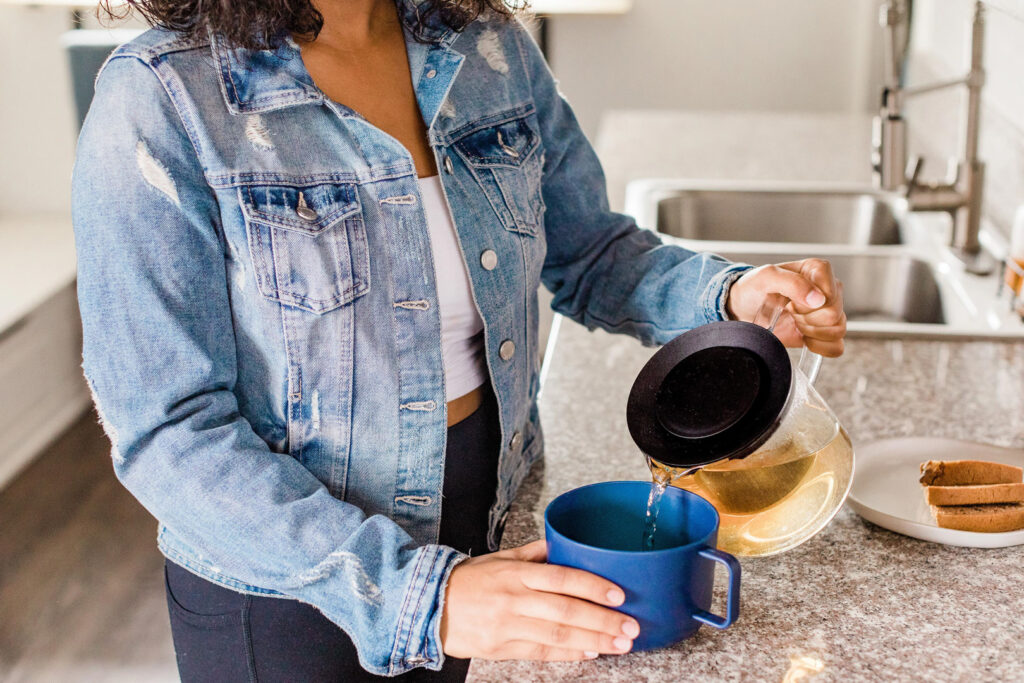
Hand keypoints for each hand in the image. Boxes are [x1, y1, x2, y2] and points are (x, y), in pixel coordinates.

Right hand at [439, 540, 638, 660]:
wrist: (428, 607)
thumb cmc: (468, 581)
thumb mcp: (498, 558)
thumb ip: (534, 553)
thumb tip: (564, 544)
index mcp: (515, 572)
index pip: (561, 578)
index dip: (592, 587)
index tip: (619, 594)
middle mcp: (513, 599)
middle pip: (565, 610)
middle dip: (603, 620)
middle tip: (631, 626)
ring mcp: (507, 626)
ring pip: (557, 634)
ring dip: (593, 640)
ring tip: (620, 643)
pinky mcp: (501, 648)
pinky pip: (541, 652)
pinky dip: (568, 653)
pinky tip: (590, 652)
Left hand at [725, 258, 845, 356]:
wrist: (742, 310)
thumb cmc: (752, 289)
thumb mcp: (764, 278)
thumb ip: (791, 283)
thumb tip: (818, 299)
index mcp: (817, 270)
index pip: (829, 295)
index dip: (806, 304)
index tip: (788, 302)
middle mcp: (828, 289)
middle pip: (833, 314)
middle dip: (806, 319)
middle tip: (788, 312)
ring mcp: (829, 311)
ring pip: (838, 330)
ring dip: (811, 332)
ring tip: (794, 322)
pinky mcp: (826, 332)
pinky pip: (837, 346)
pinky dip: (820, 347)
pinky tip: (804, 339)